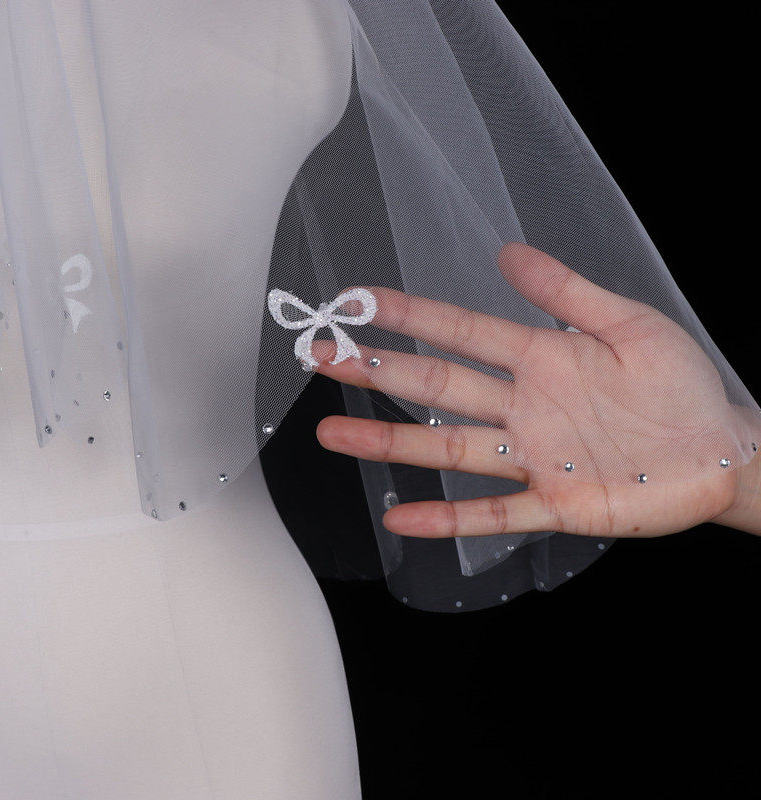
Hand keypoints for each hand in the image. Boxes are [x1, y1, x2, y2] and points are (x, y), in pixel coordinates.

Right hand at [313, 243, 760, 538]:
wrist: (721, 452)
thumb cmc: (681, 386)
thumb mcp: (630, 324)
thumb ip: (567, 292)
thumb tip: (507, 253)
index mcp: (540, 358)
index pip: (461, 331)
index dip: (409, 314)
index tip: (356, 301)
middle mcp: (523, 406)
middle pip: (438, 386)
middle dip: (377, 371)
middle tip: (319, 356)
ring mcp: (534, 459)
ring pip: (450, 447)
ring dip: (391, 442)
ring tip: (334, 434)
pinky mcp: (555, 506)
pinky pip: (493, 512)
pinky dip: (447, 517)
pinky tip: (400, 518)